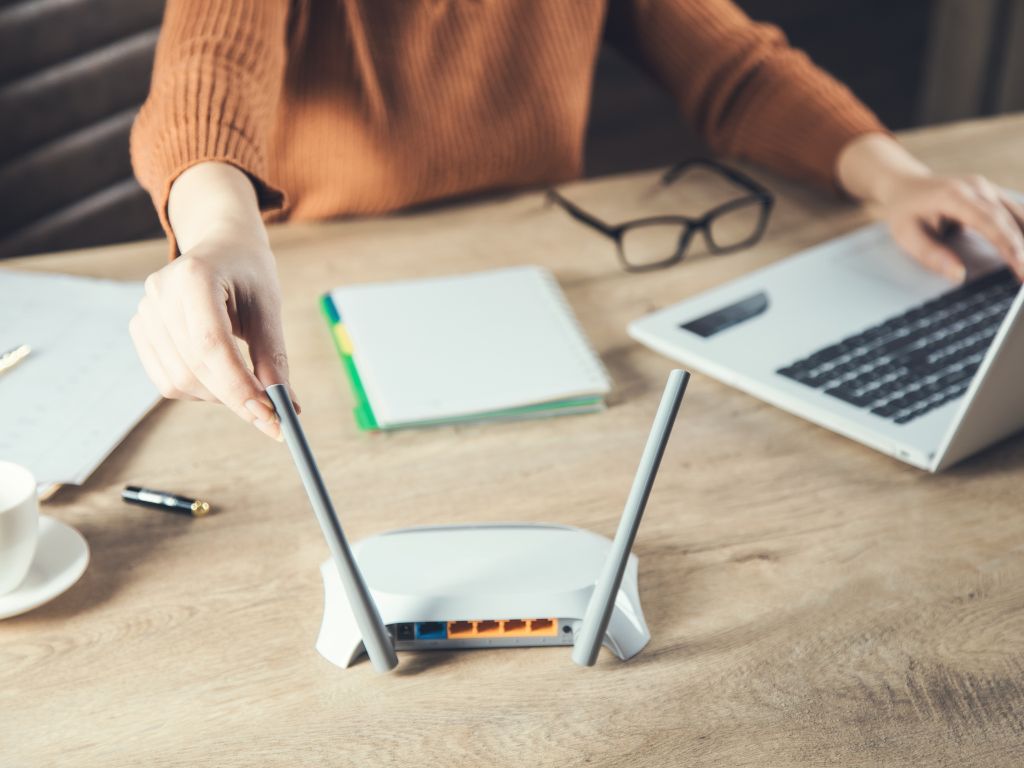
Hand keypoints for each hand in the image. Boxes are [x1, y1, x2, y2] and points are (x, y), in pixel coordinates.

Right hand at [129, 232, 295, 439]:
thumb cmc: (249, 274)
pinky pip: (167, 380)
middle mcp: (160, 293)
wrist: (220, 247)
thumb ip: (273, 357)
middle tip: (272, 417)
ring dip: (220, 397)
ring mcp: (145, 312)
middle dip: (236, 398)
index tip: (270, 416)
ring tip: (248, 385)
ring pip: (179, 381)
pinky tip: (221, 377)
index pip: (212, 344)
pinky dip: (200, 391)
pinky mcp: (140, 330)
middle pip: (195, 367)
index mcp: (194, 276)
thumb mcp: (269, 308)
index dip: (239, 386)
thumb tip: (285, 407)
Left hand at [879, 174, 1023, 281]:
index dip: (1006, 244)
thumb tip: (959, 275)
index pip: (988, 221)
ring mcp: (988, 189)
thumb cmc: (905, 211)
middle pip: (1007, 220)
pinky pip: (1016, 212)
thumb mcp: (906, 235)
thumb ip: (931, 254)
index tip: (1020, 264)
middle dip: (1023, 249)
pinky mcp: (994, 194)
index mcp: (954, 196)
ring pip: (1018, 214)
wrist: (906, 185)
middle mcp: (977, 188)